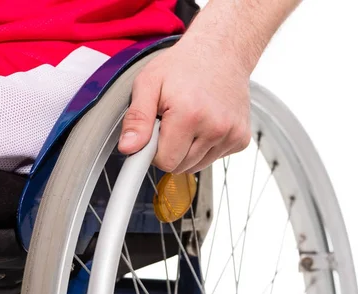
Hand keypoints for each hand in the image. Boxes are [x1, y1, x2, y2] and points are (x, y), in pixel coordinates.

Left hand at [118, 36, 251, 173]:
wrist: (221, 51)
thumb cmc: (182, 66)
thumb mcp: (148, 84)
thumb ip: (136, 119)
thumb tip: (128, 147)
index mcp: (189, 115)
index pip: (165, 162)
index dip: (153, 149)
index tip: (153, 132)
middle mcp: (215, 127)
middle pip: (180, 166)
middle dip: (169, 149)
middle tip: (170, 121)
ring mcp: (231, 134)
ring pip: (195, 166)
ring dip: (186, 149)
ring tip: (186, 119)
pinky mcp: (241, 139)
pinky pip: (212, 158)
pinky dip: (203, 146)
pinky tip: (204, 123)